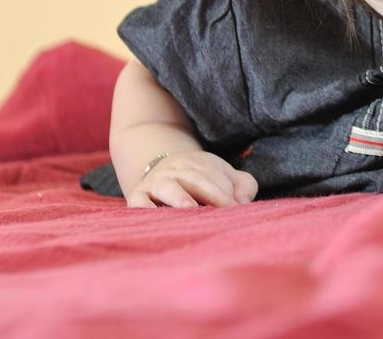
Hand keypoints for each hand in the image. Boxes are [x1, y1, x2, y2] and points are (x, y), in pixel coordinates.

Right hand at [125, 150, 258, 207]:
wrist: (160, 168)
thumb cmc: (200, 180)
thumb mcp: (223, 176)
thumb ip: (242, 185)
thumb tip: (244, 202)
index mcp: (200, 164)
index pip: (214, 176)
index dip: (227, 193)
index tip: (237, 209)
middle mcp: (176, 171)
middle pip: (196, 179)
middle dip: (212, 194)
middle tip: (225, 212)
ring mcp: (156, 183)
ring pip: (167, 187)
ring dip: (179, 197)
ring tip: (190, 209)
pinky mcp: (137, 196)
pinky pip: (138, 201)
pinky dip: (144, 208)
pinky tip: (154, 219)